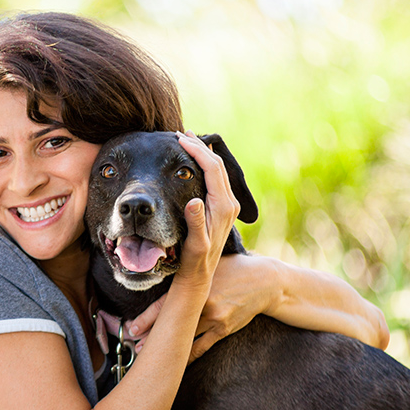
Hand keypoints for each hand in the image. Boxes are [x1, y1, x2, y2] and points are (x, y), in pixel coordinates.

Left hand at [128, 255, 276, 360]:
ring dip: (167, 348)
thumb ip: (188, 270)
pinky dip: (187, 356)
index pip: (164, 304)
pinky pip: (201, 348)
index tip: (131, 327)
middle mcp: (202, 303)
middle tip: (134, 346)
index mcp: (194, 285)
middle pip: (171, 323)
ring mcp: (214, 319)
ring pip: (184, 338)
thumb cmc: (233, 268)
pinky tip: (176, 363)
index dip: (146, 318)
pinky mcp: (224, 330)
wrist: (265, 281)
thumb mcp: (209, 263)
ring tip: (149, 356)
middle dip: (151, 336)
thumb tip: (164, 264)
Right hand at [173, 131, 239, 287]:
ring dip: (202, 154)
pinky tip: (192, 162)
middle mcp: (229, 202)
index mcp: (223, 206)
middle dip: (199, 147)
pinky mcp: (222, 207)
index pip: (212, 168)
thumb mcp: (195, 243)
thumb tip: (194, 201)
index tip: (180, 140)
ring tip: (186, 142)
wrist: (201, 274)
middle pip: (217, 164)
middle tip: (180, 134)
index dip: (197, 151)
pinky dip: (203, 165)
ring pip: (217, 169)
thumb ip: (196, 221)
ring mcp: (227, 204)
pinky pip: (215, 178)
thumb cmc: (194, 260)